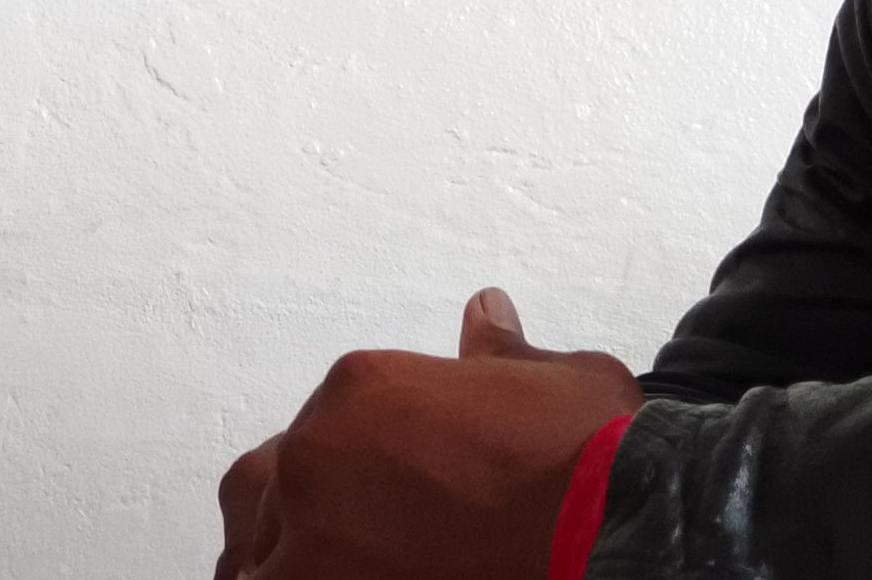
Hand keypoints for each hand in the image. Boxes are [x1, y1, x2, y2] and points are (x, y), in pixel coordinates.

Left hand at [213, 288, 641, 579]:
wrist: (617, 532)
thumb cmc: (595, 462)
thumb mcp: (558, 380)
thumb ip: (502, 354)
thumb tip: (487, 317)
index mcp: (361, 388)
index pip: (325, 426)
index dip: (358, 462)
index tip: (393, 486)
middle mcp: (318, 456)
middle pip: (270, 484)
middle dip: (302, 507)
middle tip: (353, 533)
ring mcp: (310, 535)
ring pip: (254, 551)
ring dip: (285, 558)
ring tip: (329, 567)